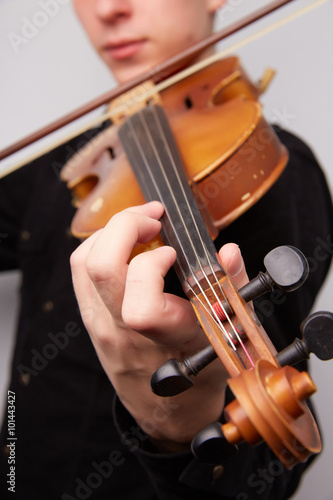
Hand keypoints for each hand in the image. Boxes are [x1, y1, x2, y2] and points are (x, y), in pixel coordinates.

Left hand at [70, 201, 247, 450]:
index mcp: (165, 339)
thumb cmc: (198, 374)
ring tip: (140, 225)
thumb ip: (229, 289)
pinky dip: (98, 246)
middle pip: (101, 269)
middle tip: (153, 217)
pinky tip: (124, 243)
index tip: (173, 252)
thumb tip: (227, 251)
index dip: (152, 266)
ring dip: (110, 232)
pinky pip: (80, 272)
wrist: (168, 410)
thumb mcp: (227, 336)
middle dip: (124, 226)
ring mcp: (102, 326)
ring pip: (84, 265)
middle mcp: (125, 333)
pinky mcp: (91, 320)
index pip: (140, 307)